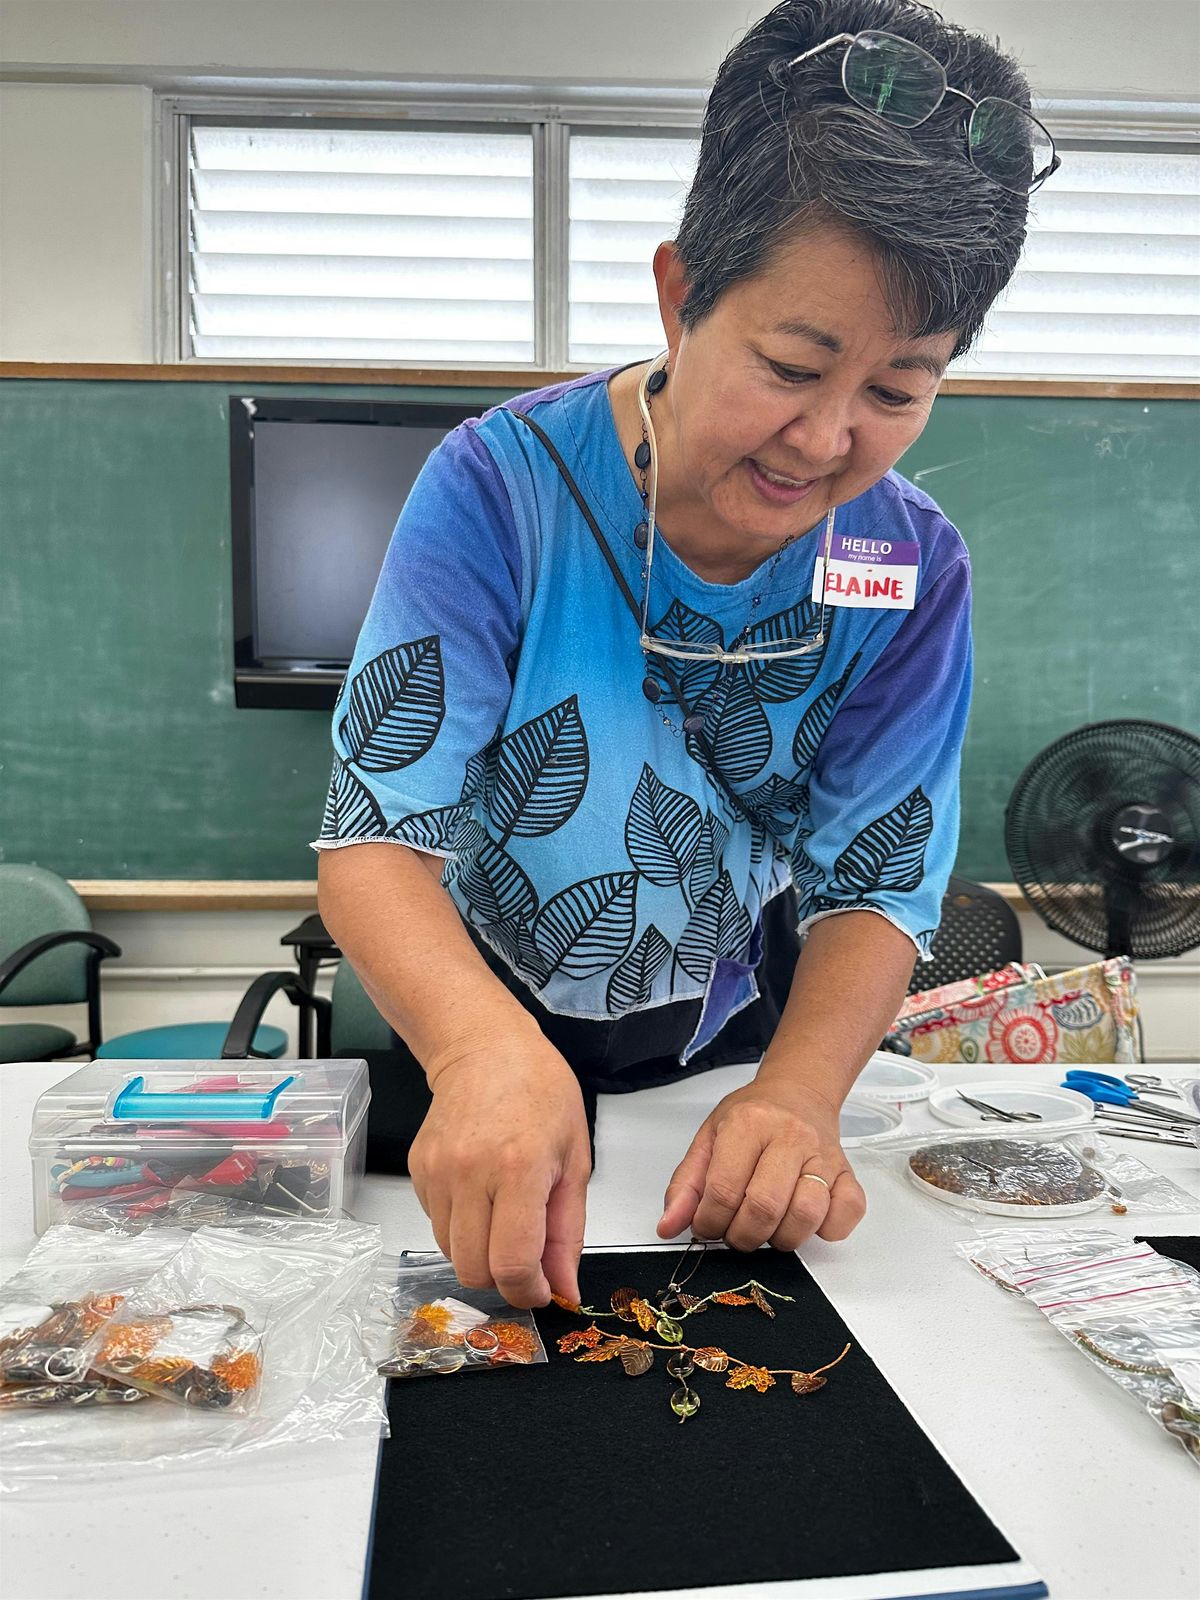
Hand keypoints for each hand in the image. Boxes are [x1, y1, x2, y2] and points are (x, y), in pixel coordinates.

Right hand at [408, 1036, 591, 1308]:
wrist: (486, 1048)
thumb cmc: (540, 1092)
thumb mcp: (575, 1160)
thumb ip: (567, 1232)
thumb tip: (564, 1289)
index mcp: (518, 1168)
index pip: (511, 1263)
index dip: (527, 1292)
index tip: (542, 1291)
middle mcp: (470, 1173)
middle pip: (474, 1270)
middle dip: (503, 1280)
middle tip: (526, 1262)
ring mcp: (436, 1172)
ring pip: (451, 1254)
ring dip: (481, 1255)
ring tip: (505, 1218)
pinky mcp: (417, 1171)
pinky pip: (437, 1226)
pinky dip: (462, 1228)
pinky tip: (481, 1196)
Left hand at [656, 1076, 865, 1250]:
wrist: (798, 1092)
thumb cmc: (752, 1117)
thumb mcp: (708, 1138)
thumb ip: (686, 1184)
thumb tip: (668, 1227)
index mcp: (748, 1124)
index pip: (723, 1189)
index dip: (708, 1222)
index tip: (706, 1226)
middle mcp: (790, 1136)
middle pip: (764, 1206)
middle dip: (742, 1236)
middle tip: (735, 1233)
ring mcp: (824, 1155)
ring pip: (806, 1215)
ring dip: (780, 1238)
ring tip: (767, 1228)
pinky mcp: (848, 1173)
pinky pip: (846, 1214)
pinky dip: (826, 1230)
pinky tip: (805, 1220)